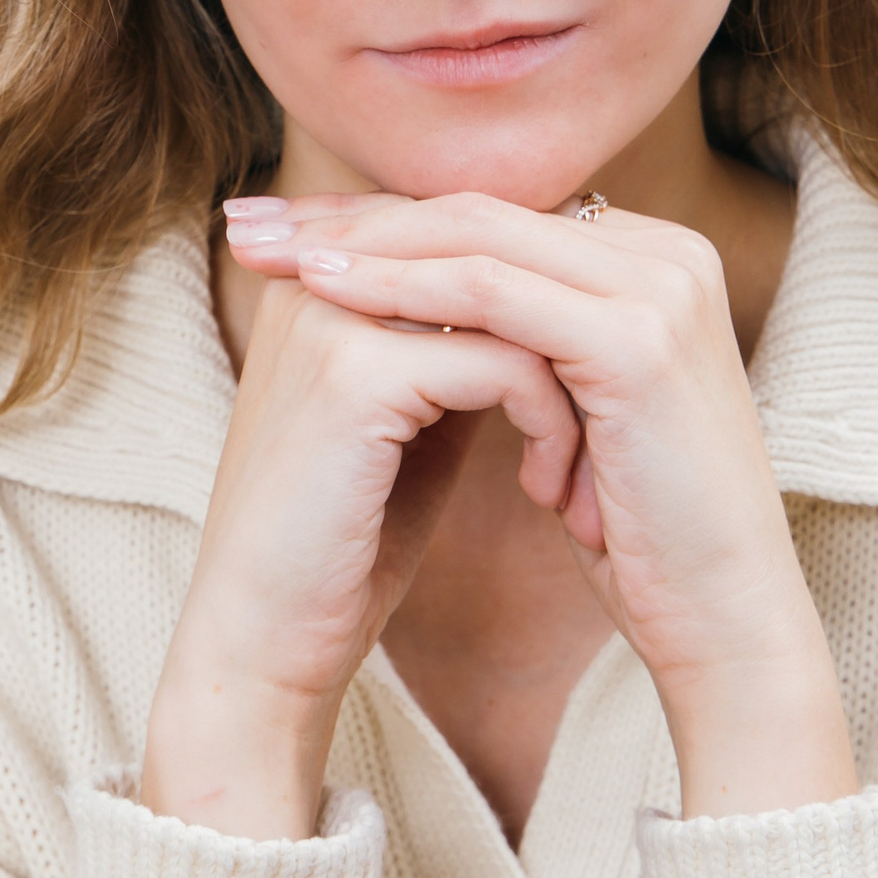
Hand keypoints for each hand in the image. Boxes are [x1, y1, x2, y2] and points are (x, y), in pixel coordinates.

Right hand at [143, 264, 582, 836]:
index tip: (590, 393)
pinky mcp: (355, 376)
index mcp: (324, 274)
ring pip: (514, 304)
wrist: (265, 640)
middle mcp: (318, 275)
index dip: (542, 309)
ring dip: (571, 387)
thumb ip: (459, 349)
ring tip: (572, 473)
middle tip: (612, 421)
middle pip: (494, 255)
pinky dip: (550, 426)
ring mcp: (331, 319)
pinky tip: (544, 491)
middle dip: (566, 340)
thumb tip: (551, 305)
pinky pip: (509, 364)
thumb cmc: (344, 542)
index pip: (469, 238)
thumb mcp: (412, 422)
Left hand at [226, 191, 857, 818]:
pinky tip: (330, 290)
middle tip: (253, 222)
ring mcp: (661, 289)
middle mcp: (669, 257)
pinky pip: (493, 293)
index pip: (494, 219)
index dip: (383, 221)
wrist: (724, 621)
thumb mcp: (577, 419)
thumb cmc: (643, 539)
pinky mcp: (638, 339)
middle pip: (480, 211)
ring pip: (479, 238)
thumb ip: (528, 347)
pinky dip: (404, 288)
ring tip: (272, 252)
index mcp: (656, 266)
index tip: (287, 233)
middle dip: (354, 216)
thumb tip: (431, 317)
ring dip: (361, 242)